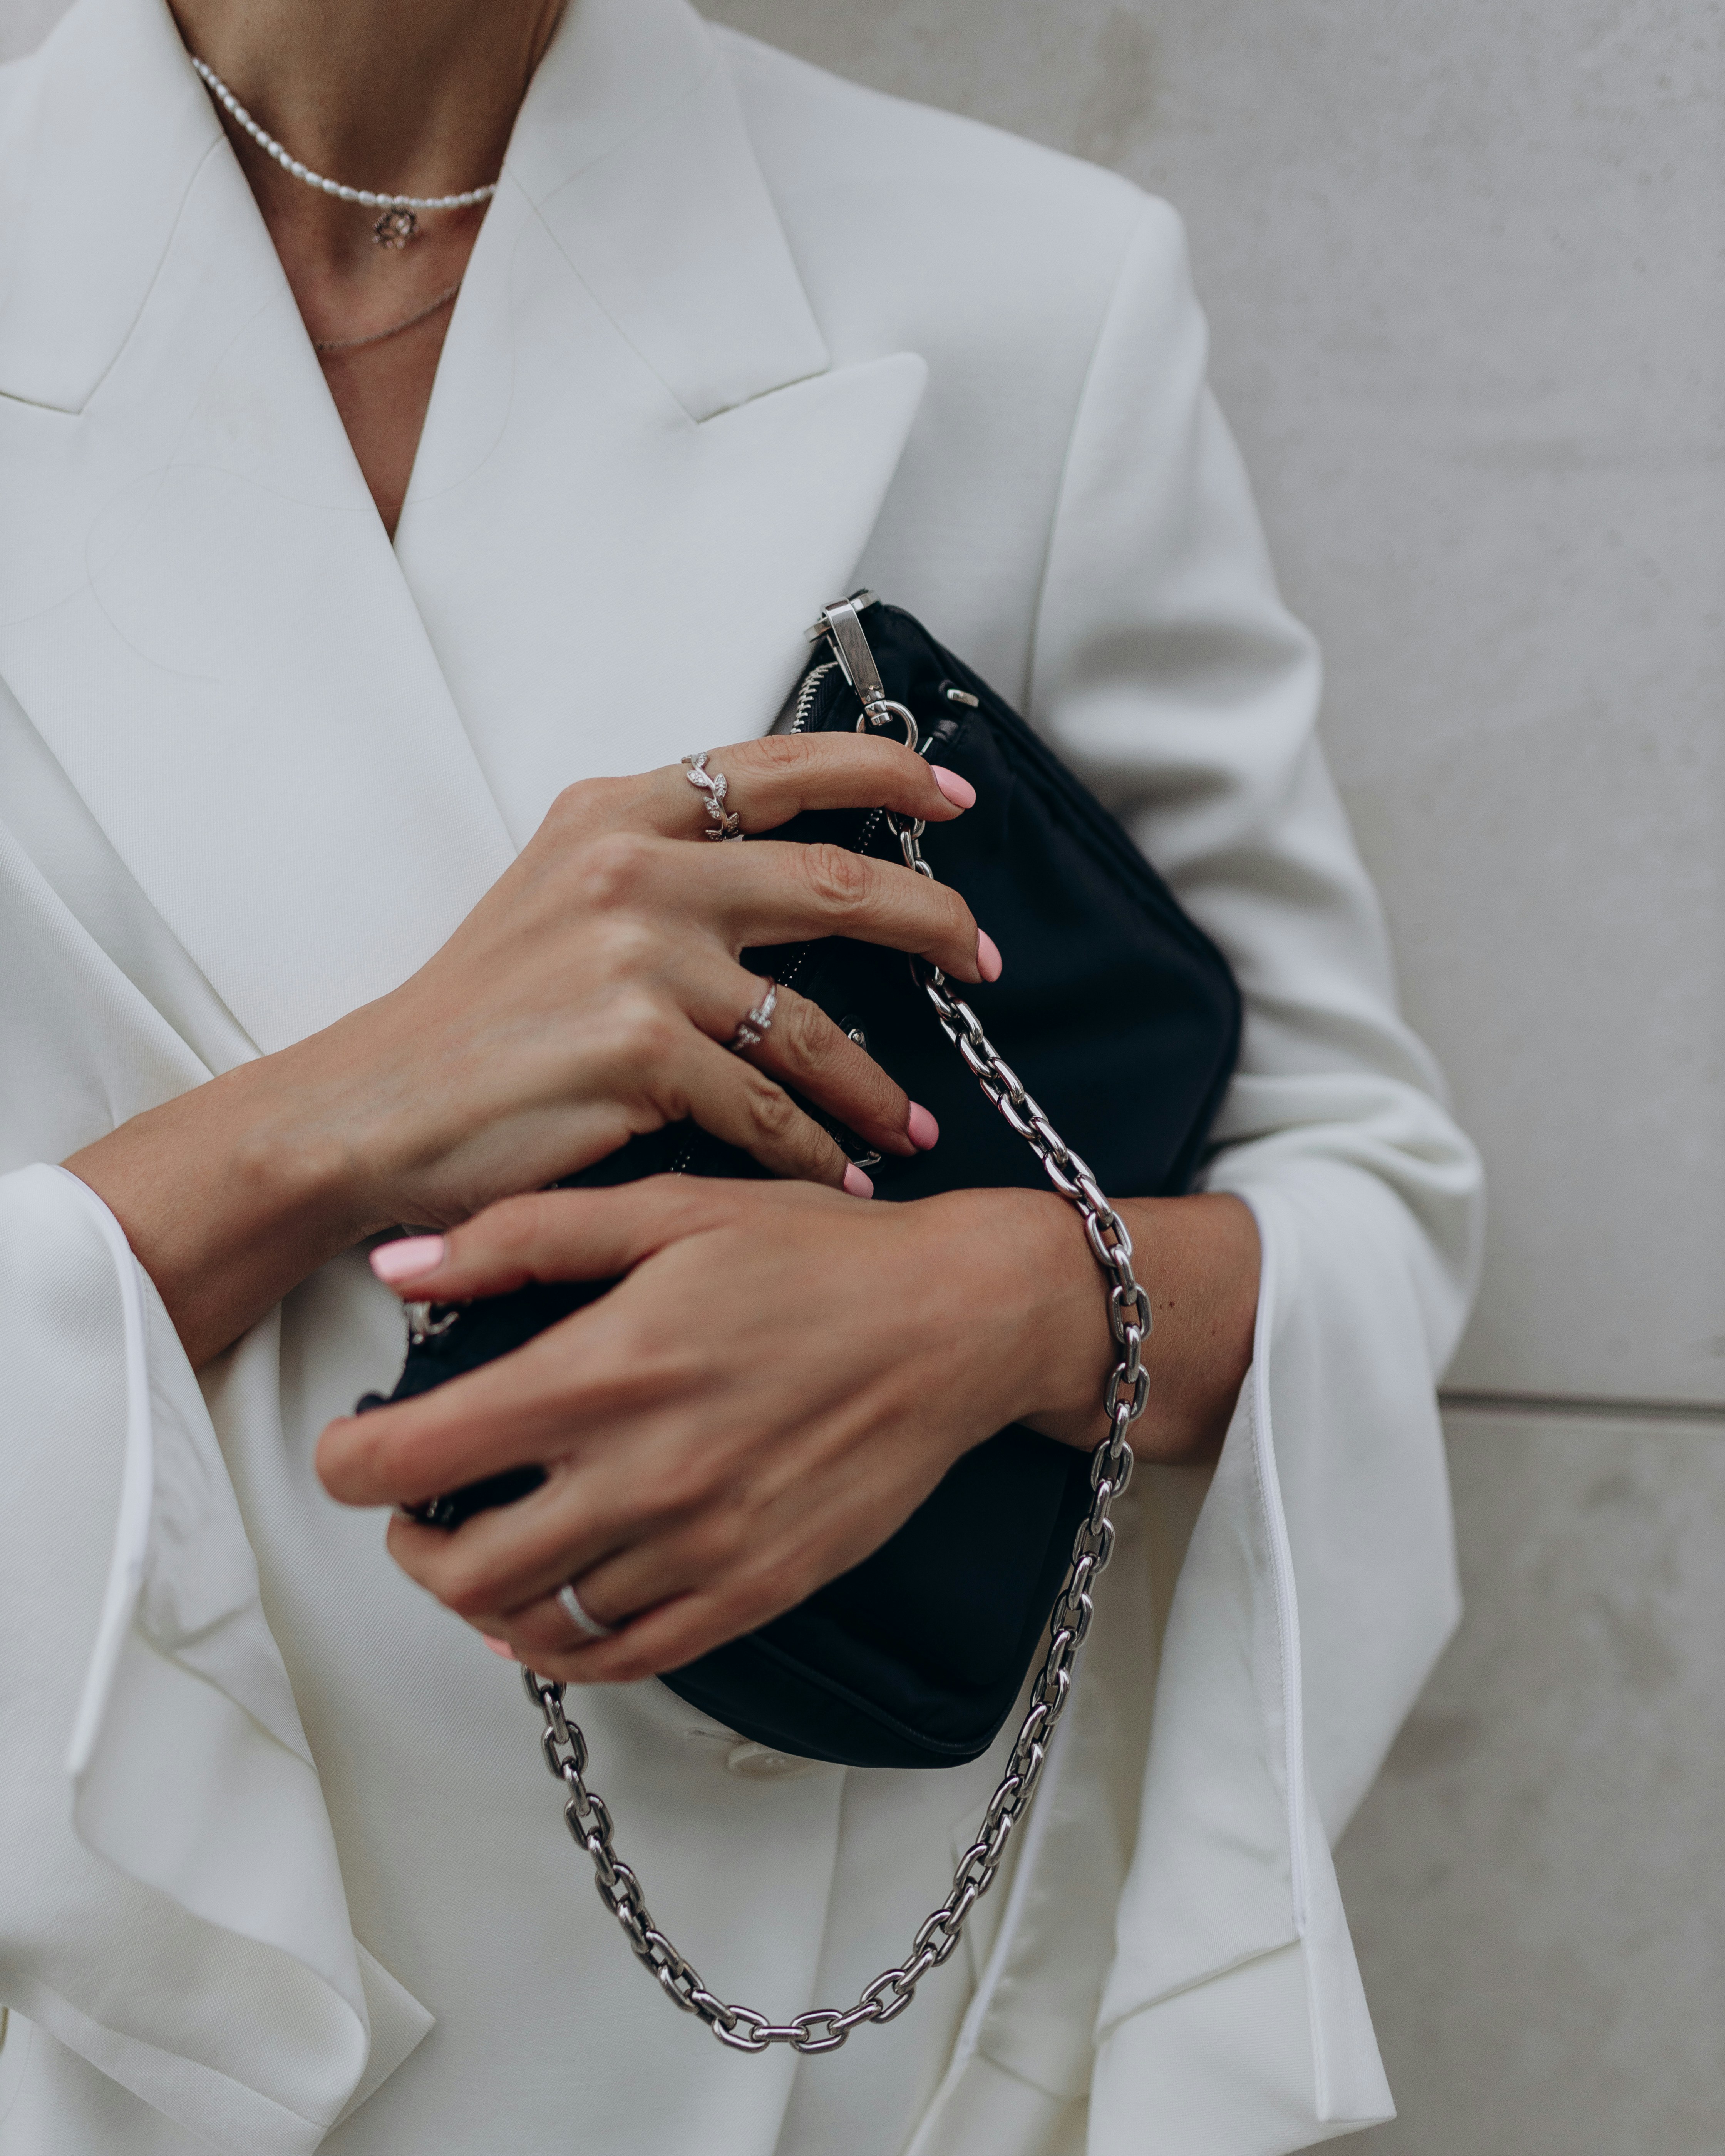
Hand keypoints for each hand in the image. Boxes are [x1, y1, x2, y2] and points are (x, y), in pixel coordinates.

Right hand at [66, 735, 993, 1363]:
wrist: (371, 1108)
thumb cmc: (474, 1019)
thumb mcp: (558, 900)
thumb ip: (663, 870)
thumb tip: (782, 875)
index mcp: (615, 815)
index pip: (778, 768)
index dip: (881, 771)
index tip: (953, 791)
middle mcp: (634, 870)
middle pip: (833, 883)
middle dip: (932, 923)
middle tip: (982, 960)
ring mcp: (638, 958)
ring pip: (811, 1025)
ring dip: (876, 1084)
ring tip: (911, 1121)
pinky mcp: (639, 1051)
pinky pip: (767, 1111)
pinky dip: (815, 1152)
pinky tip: (844, 1175)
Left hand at [315, 1178, 1259, 1683]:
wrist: (956, 1322)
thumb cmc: (815, 1257)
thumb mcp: (669, 1207)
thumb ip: (524, 1234)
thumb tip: (401, 1261)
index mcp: (606, 1371)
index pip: (416, 1457)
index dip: (349, 1464)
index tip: (350, 1450)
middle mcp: (644, 1474)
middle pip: (460, 1569)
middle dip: (409, 1545)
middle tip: (418, 1507)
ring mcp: (702, 1546)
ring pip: (537, 1624)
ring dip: (485, 1597)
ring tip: (488, 1547)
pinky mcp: (754, 1590)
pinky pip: (627, 1660)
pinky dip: (567, 1649)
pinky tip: (556, 1607)